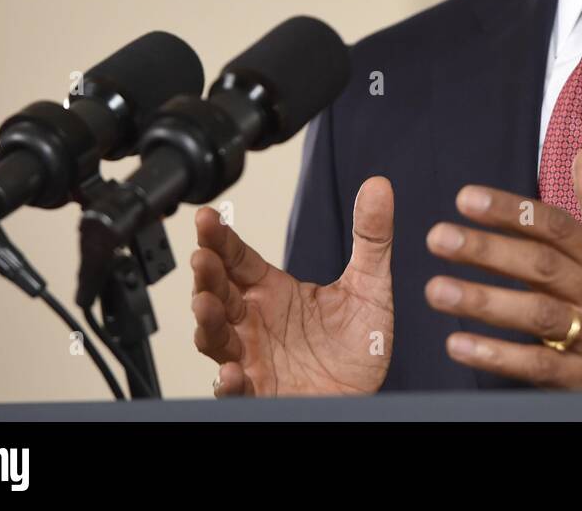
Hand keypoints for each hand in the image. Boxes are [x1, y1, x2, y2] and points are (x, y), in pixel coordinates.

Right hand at [191, 176, 393, 396]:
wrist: (363, 396)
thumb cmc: (358, 345)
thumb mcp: (370, 286)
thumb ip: (372, 237)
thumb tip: (379, 185)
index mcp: (273, 292)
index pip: (238, 259)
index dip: (220, 239)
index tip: (206, 217)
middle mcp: (255, 322)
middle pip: (219, 292)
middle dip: (207, 274)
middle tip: (202, 256)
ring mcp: (252, 357)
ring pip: (217, 337)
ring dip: (208, 322)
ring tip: (205, 303)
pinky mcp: (260, 393)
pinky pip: (236, 389)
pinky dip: (229, 382)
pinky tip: (230, 371)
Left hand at [423, 146, 581, 420]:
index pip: (556, 227)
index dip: (511, 211)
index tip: (466, 198)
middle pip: (542, 266)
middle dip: (488, 250)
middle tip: (439, 238)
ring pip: (539, 315)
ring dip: (485, 302)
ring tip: (437, 290)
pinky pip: (541, 366)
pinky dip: (499, 356)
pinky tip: (459, 345)